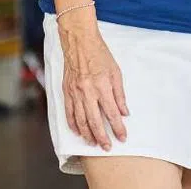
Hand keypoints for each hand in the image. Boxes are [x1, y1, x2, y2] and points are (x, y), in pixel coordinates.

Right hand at [59, 18, 127, 149]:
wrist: (79, 42)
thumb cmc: (100, 55)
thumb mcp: (116, 72)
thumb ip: (120, 94)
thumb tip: (124, 112)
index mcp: (102, 86)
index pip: (111, 113)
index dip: (118, 127)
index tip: (123, 137)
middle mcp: (87, 92)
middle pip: (94, 121)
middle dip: (102, 137)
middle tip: (108, 147)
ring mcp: (75, 93)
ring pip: (80, 120)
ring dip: (87, 134)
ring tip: (93, 143)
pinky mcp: (66, 92)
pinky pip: (69, 113)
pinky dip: (73, 125)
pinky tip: (78, 131)